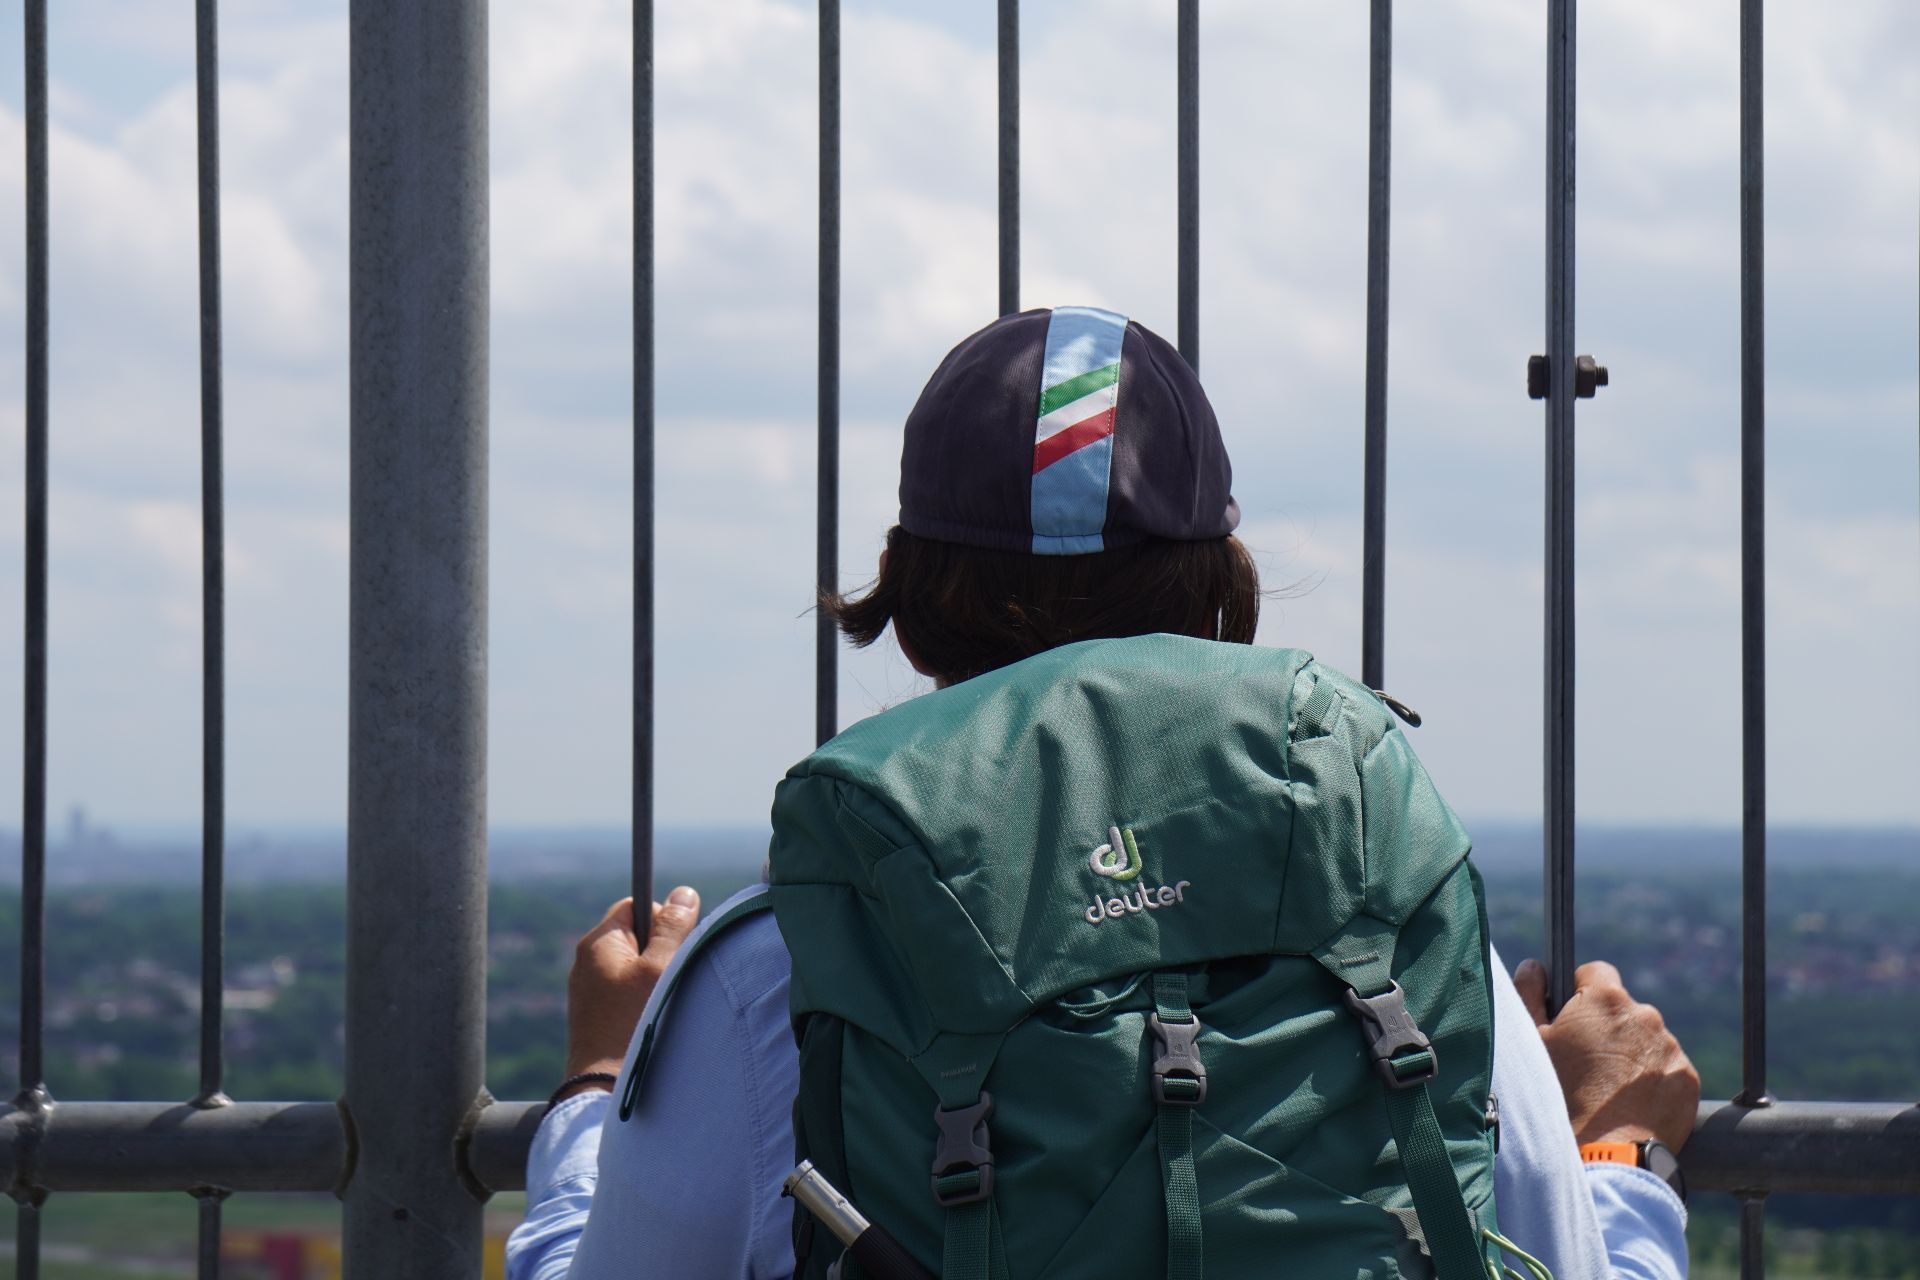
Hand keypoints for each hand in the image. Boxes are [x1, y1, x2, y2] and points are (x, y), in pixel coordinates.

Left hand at [556, 887, 701, 1104]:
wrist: (603, 1087)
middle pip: (636, 936)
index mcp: (598, 943)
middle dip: (660, 951)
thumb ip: (674, 927)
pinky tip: (649, 1019)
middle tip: (671, 978)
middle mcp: (587, 963)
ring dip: (653, 978)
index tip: (676, 947)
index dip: (662, 919)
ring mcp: (589, 991)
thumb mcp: (661, 968)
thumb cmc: (633, 1023)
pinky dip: (641, 999)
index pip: (636, 905)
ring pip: (632, 967)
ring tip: (661, 1003)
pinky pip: (624, 992)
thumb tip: (683, 893)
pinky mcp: (594, 1016)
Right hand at [1514, 958, 1700, 1151]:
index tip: (1572, 1017)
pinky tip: (1631, 1103)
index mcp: (1604, 999)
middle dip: (1608, 1028)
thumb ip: (1529, 994)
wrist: (1605, 1153)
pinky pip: (1667, 1069)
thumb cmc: (1560, 1094)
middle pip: (1624, 1010)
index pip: (1596, 972)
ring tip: (1609, 1089)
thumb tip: (1535, 967)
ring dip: (1632, 1054)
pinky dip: (1652, 1080)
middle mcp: (1645, 1015)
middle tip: (1587, 1062)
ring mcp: (1670, 1046)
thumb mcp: (1532, 1042)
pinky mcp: (1687, 1077)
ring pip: (1647, 1040)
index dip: (1580, 992)